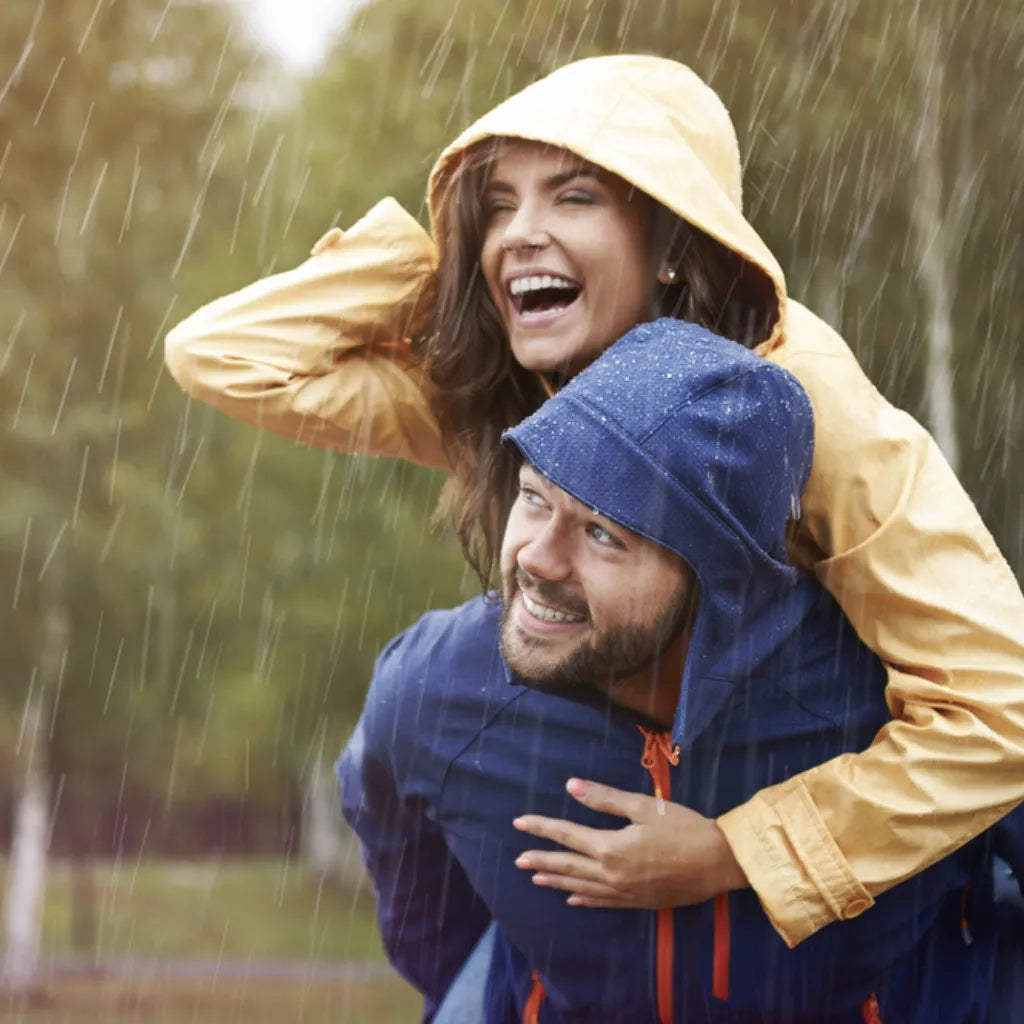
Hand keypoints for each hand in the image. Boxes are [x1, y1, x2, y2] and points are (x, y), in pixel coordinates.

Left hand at [512, 778, 747, 908]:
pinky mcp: (638, 902)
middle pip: (569, 865)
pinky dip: (584, 899)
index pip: (567, 834)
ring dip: (557, 880)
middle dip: (542, 859)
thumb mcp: (644, 807)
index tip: (520, 823)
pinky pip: (602, 902)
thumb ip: (605, 798)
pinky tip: (572, 898)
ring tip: (536, 877)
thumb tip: (571, 786)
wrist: (719, 863)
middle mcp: (612, 874)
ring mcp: (624, 892)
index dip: (542, 827)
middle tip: (519, 860)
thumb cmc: (684, 829)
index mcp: (611, 847)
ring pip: (581, 886)